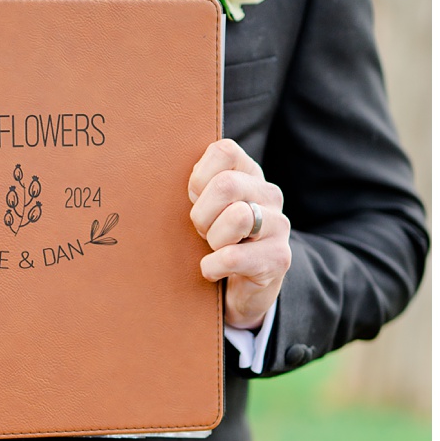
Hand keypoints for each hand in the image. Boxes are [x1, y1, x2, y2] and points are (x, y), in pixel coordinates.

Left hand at [188, 139, 290, 330]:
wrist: (239, 290)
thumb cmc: (213, 240)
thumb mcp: (204, 206)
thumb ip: (197, 184)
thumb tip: (160, 168)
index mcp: (249, 174)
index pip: (225, 151)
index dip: (199, 177)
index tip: (194, 199)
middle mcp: (269, 194)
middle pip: (226, 185)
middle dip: (202, 214)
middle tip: (201, 231)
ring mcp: (279, 225)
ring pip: (237, 217)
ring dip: (213, 239)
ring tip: (214, 248)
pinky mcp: (279, 258)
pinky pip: (234, 257)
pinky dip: (213, 266)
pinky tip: (214, 270)